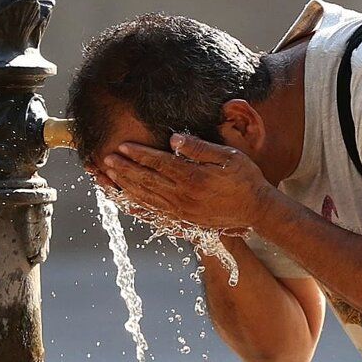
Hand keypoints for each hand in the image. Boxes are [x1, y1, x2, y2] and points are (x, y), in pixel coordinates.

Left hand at [103, 133, 274, 231]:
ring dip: (124, 187)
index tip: (122, 147)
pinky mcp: (182, 221)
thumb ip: (200, 149)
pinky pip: (153, 214)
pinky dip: (136, 207)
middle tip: (105, 160)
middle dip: (123, 170)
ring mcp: (181, 212)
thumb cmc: (246, 179)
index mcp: (194, 179)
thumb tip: (174, 140)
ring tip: (107, 177)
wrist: (257, 211)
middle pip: (146, 182)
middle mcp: (183, 198)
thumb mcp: (229, 157)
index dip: (138, 155)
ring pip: (145, 199)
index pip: (159, 164)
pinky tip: (123, 201)